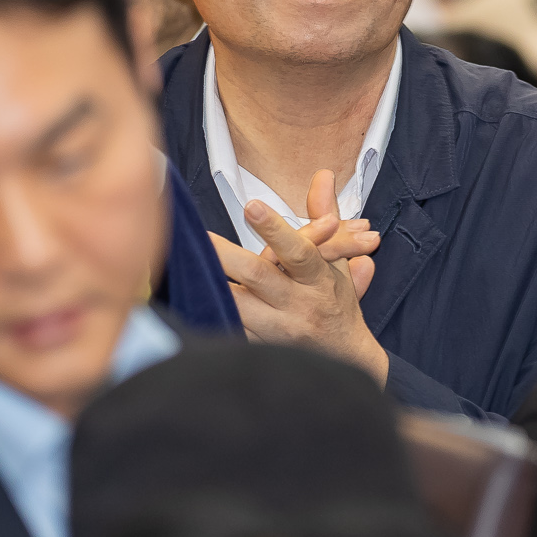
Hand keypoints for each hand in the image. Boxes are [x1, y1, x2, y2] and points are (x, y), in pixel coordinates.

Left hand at [210, 170, 387, 382]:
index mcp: (319, 280)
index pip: (299, 251)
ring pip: (238, 305)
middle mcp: (299, 305)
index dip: (275, 229)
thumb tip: (323, 176)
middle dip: (227, 255)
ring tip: (190, 261)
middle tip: (201, 234)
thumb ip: (325, 217)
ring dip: (214, 283)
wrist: (346, 359)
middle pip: (258, 276)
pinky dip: (214, 309)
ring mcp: (279, 330)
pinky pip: (232, 327)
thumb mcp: (337, 260)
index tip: (252, 206)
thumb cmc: (337, 303)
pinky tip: (197, 293)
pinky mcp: (262, 347)